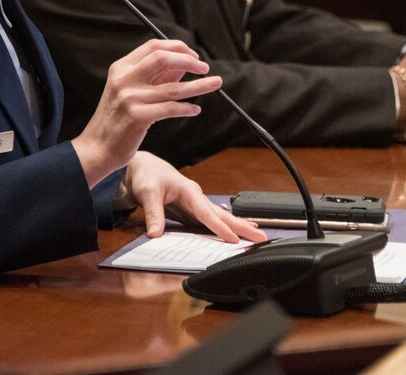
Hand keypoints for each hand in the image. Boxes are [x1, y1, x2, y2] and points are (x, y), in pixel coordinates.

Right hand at [73, 39, 221, 186]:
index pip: (153, 47)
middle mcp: (124, 79)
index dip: (177, 48)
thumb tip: (184, 65)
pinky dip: (187, 108)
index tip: (193, 56)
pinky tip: (195, 109)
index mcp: (121, 68)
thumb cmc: (117, 120)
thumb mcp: (130, 92)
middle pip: (163, 58)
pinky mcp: (138, 117)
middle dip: (189, 60)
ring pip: (173, 87)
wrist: (97, 148)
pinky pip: (171, 109)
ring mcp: (130, 97)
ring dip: (199, 85)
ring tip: (215, 83)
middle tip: (204, 68)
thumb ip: (155, 77)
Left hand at [123, 152, 266, 243]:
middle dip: (242, 226)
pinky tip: (235, 234)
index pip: (207, 213)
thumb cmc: (147, 176)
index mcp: (189, 191)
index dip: (220, 227)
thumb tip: (155, 234)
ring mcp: (196, 205)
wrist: (144, 168)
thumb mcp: (147, 192)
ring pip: (221, 217)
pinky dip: (225, 228)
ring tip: (255, 236)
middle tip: (260, 237)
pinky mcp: (192, 211)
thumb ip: (153, 213)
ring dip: (238, 227)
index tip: (233, 238)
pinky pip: (211, 221)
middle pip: (222, 214)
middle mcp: (197, 197)